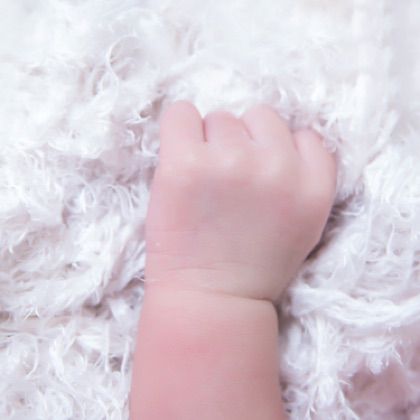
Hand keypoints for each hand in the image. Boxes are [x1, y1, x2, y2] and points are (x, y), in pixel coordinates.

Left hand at [144, 101, 335, 300]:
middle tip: (227, 182)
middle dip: (244, 144)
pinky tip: (179, 160)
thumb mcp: (303, 223)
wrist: (212, 301)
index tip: (260, 174)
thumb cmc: (254, 266)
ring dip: (211, 143)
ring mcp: (230, 162)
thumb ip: (300, 177)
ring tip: (203, 183)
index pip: (303, 135)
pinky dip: (179, 129)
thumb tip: (272, 133)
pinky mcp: (185, 164)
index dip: (278, 152)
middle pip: (258, 118)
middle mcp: (277, 168)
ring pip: (220, 119)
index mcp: (313, 186)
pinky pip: (181, 114)